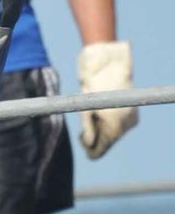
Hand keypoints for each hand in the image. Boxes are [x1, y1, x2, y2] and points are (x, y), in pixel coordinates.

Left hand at [78, 40, 138, 158]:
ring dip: (103, 128)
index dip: (88, 148)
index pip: (100, 150)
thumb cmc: (93, 84)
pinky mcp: (133, 113)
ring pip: (114, 135)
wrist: (109, 63)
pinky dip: (110, 123)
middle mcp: (126, 125)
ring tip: (95, 112)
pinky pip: (120, 126)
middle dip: (96, 137)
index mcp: (114, 126)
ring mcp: (132, 119)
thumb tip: (90, 144)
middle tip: (86, 122)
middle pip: (108, 143)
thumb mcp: (86, 109)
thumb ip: (88, 129)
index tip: (80, 136)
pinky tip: (104, 111)